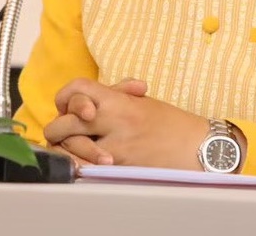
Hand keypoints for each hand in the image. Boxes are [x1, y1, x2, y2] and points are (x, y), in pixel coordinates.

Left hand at [44, 77, 208, 169]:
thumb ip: (115, 96)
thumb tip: (88, 97)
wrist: (198, 147)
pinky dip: (79, 166)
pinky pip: (87, 167)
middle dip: (57, 129)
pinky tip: (82, 165)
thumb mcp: (142, 103)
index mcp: (119, 100)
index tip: (68, 107)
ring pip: (72, 147)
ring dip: (67, 150)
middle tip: (62, 132)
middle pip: (65, 121)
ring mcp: (116, 145)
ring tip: (71, 151)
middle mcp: (114, 119)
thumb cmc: (171, 124)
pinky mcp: (121, 167)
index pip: (77, 88)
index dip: (66, 97)